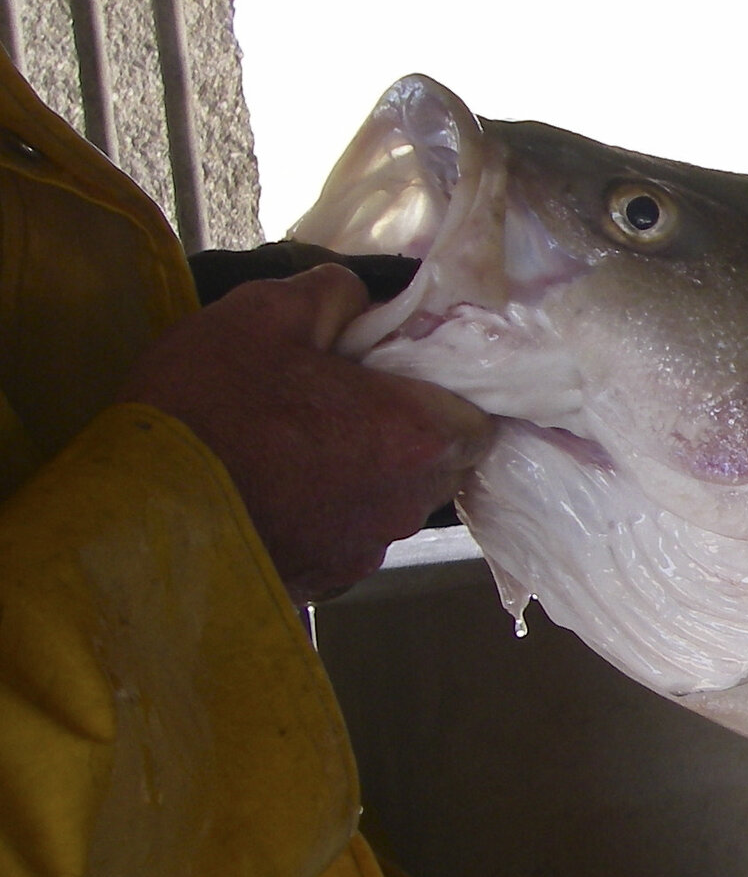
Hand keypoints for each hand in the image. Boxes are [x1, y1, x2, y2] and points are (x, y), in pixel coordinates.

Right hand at [117, 265, 491, 602]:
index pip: (480, 420)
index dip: (449, 395)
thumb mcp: (261, 316)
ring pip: (391, 501)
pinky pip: (345, 534)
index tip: (408, 376)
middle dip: (407, 432)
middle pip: (440, 463)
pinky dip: (324, 510)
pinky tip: (275, 484)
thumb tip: (358, 298)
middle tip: (348, 401)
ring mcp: (367, 549)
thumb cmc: (206, 410)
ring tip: (300, 442)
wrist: (138, 517)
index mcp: (416, 435)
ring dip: (363, 472)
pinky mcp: (325, 581)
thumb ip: (330, 295)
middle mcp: (407, 502)